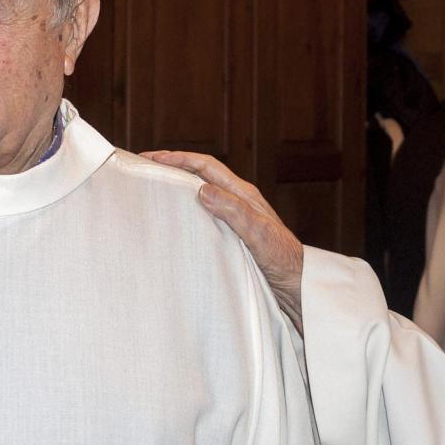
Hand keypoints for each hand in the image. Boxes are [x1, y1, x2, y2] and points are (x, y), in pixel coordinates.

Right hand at [142, 150, 304, 334]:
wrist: (298, 286)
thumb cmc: (283, 260)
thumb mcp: (257, 233)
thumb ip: (233, 211)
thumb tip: (202, 189)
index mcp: (243, 195)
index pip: (206, 166)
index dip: (179, 158)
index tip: (152, 158)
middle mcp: (238, 202)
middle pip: (200, 176)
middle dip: (173, 169)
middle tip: (145, 170)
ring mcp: (234, 219)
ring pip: (201, 196)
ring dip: (177, 190)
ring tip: (153, 192)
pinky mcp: (232, 236)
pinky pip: (203, 217)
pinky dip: (185, 212)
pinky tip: (173, 224)